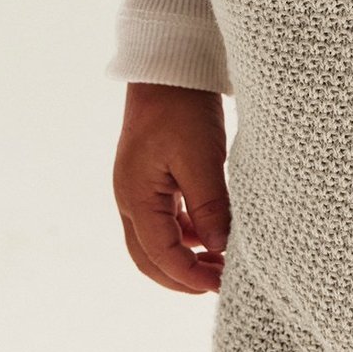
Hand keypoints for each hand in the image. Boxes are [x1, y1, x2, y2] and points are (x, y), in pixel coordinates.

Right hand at [112, 81, 230, 293]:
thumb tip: (219, 251)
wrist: (169, 66)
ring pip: (155, 241)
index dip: (191, 276)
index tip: (223, 285)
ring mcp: (137, 188)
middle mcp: (129, 198)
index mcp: (135, 197)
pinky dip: (185, 234)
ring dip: (184, 256)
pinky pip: (163, 219)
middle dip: (181, 277)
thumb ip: (209, 208)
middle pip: (149, 258)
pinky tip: (210, 232)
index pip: (160, 256)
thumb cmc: (182, 109)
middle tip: (219, 284)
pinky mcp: (150, 177)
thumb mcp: (202, 160)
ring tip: (221, 261)